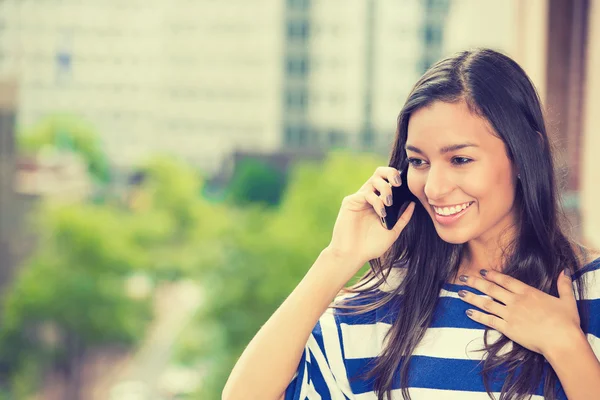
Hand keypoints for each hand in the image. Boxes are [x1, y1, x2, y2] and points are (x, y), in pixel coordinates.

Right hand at [326, 167, 415, 271]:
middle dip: (391, 173)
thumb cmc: (371, 246)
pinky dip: (376, 200)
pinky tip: (381, 212)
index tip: (406, 185)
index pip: (388, 181)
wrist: (353, 255)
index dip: (397, 178)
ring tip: (389, 203)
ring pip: (374, 180)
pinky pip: (366, 193)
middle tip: (398, 184)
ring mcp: (359, 199)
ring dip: (385, 189)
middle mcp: (369, 197)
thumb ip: (403, 217)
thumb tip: (413, 203)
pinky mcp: (350, 202)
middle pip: (379, 173)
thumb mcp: (393, 231)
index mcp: (378, 202)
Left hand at [457, 269, 582, 356]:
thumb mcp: (567, 300)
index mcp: (528, 292)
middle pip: (491, 289)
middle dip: (475, 282)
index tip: (482, 271)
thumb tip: (565, 270)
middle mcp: (516, 301)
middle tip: (462, 278)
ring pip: (486, 303)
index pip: (506, 280)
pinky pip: (489, 320)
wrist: (562, 341)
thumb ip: (563, 284)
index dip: (493, 275)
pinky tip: (467, 312)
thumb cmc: (566, 322)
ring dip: (472, 297)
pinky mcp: (508, 329)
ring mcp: (510, 315)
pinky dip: (477, 316)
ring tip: (460, 293)